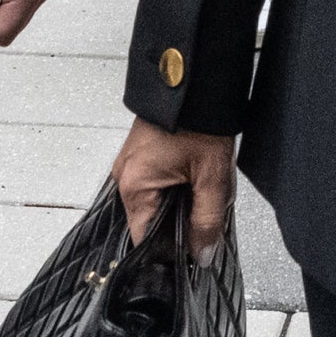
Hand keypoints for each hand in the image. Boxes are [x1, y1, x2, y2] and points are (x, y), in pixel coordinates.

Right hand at [114, 118, 237, 259]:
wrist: (194, 80)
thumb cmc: (199, 122)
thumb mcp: (211, 178)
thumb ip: (207, 221)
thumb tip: (202, 254)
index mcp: (135, 186)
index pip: (144, 240)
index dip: (168, 252)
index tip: (190, 256)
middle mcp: (124, 177)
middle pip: (148, 222)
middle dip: (177, 225)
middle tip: (205, 216)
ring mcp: (130, 165)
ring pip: (153, 203)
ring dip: (177, 205)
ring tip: (201, 191)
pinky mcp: (140, 155)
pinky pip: (153, 184)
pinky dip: (173, 189)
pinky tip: (193, 180)